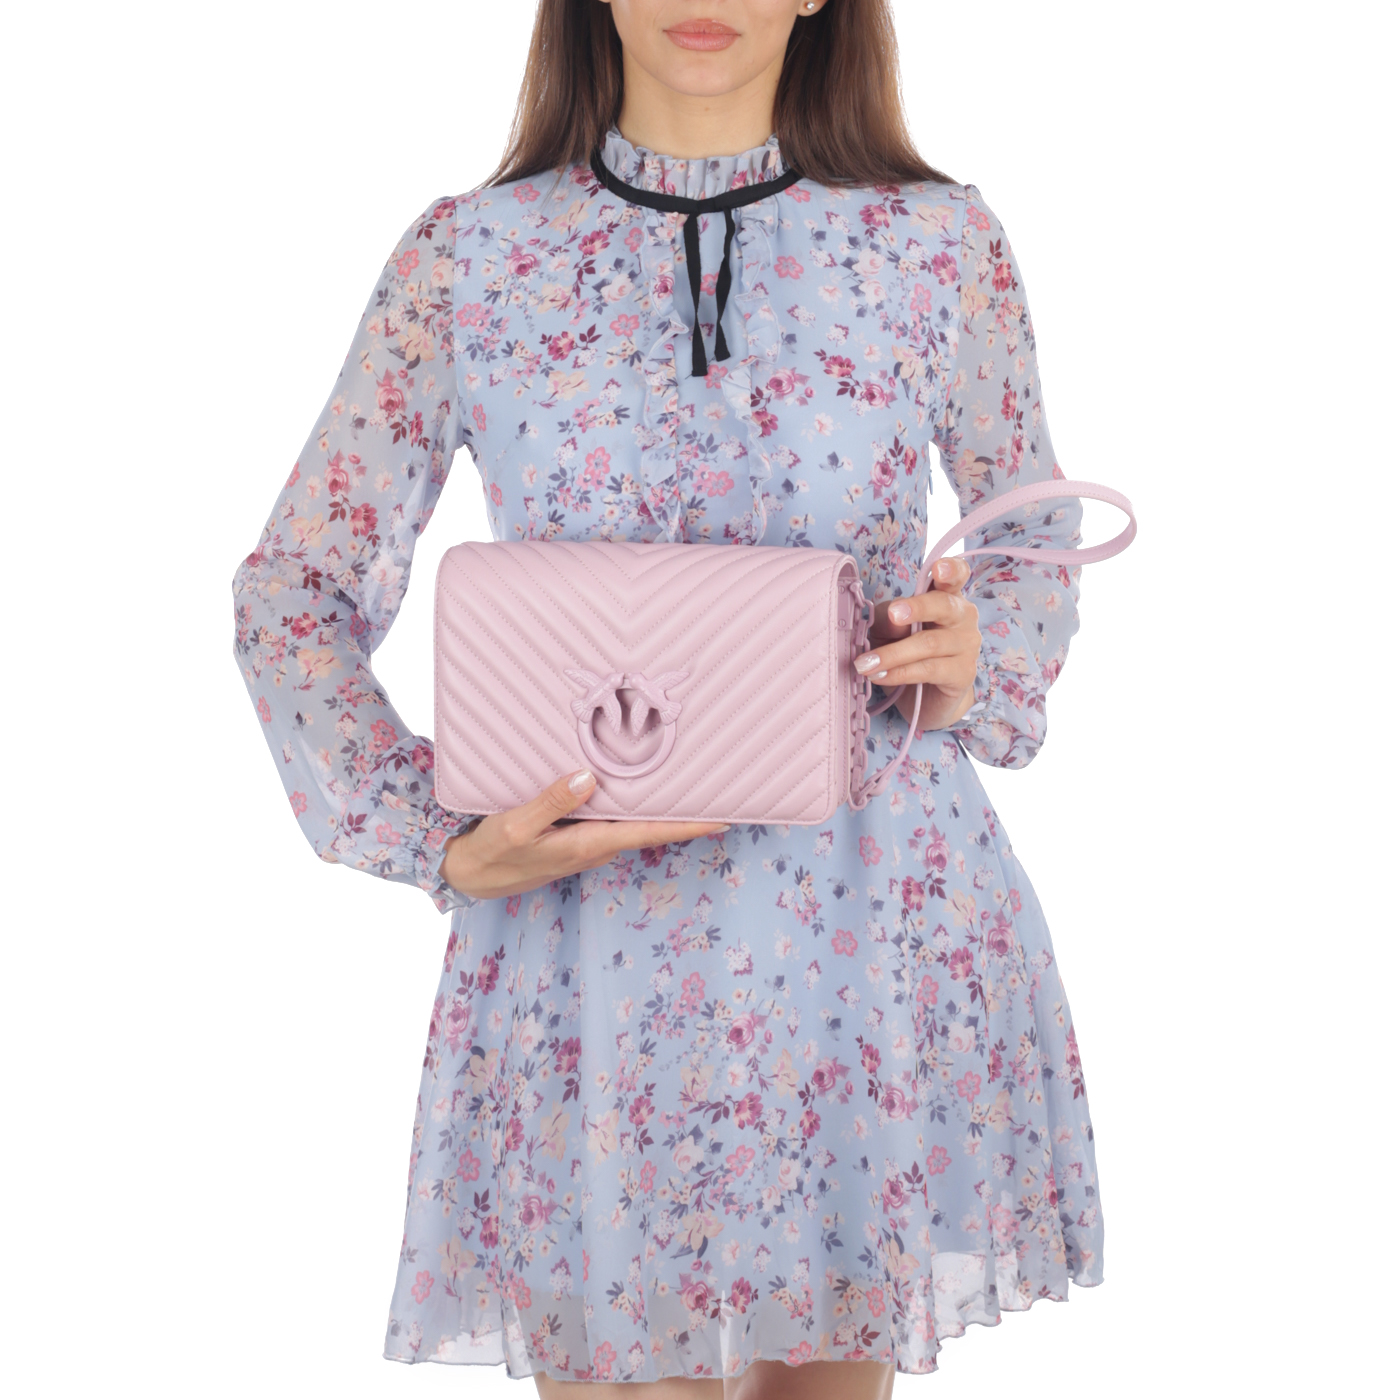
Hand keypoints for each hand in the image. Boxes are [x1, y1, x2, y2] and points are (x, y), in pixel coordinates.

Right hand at [439, 769, 729, 900]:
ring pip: (636, 820)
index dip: (688, 825)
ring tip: (694, 777)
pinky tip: (642, 781)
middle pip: (652, 826)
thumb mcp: (515, 826)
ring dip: (663, 804)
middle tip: (723, 785)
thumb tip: (588, 777)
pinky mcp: (580, 834)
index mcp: (588, 843)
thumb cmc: (493, 852)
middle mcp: (598, 844)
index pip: (650, 832)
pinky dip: (634, 801)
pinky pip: (616, 816)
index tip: (724, 817)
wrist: (471, 874)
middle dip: (687, 810)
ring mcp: (591, 841)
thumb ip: (551, 801)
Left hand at [854, 557, 980, 734]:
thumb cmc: (907, 651)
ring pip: (929, 643)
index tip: (938, 569)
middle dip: (917, 607)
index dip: (951, 569)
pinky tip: (880, 676)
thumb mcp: (889, 627)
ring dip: (892, 654)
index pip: (957, 575)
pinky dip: (900, 673)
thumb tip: (893, 617)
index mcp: (947, 596)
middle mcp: (963, 616)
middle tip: (893, 614)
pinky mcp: (963, 673)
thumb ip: (889, 617)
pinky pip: (929, 670)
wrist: (927, 696)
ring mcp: (968, 645)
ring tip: (864, 664)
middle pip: (944, 605)